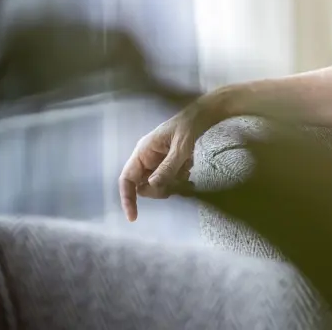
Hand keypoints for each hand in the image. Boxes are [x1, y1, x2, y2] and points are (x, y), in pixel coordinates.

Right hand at [118, 92, 227, 221]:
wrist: (204, 115)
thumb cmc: (189, 126)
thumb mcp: (180, 147)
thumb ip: (168, 167)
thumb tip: (152, 186)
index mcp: (142, 152)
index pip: (127, 179)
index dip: (127, 198)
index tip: (133, 217)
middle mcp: (146, 158)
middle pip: (144, 186)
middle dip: (161, 188)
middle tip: (179, 183)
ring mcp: (157, 161)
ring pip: (159, 185)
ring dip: (174, 182)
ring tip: (187, 169)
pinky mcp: (169, 163)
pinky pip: (170, 179)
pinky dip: (181, 177)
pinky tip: (190, 165)